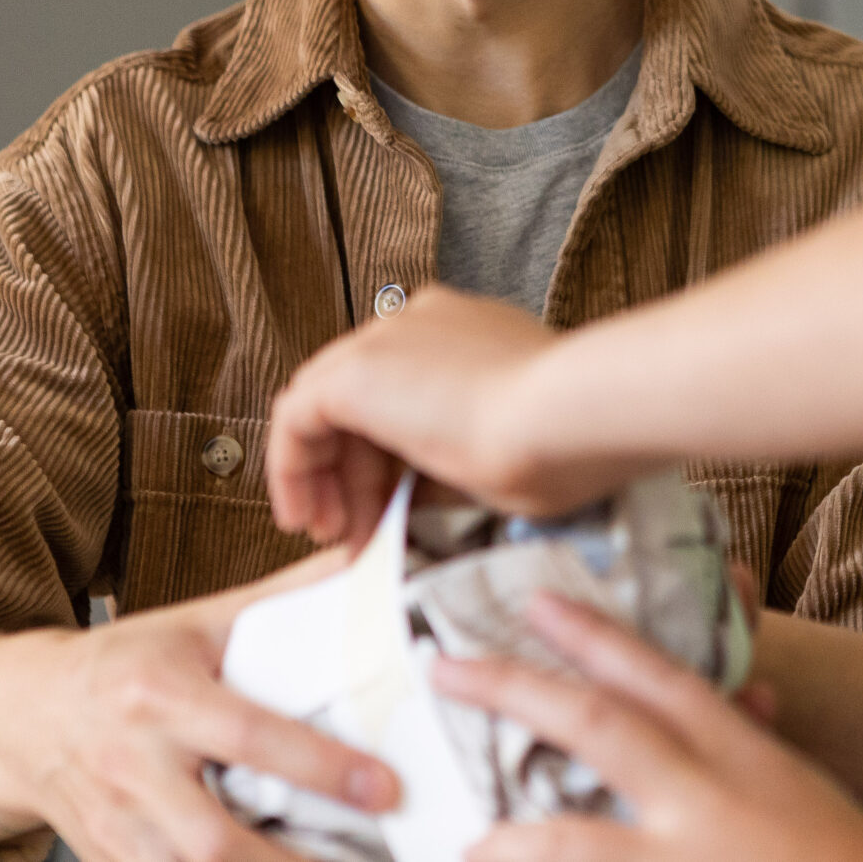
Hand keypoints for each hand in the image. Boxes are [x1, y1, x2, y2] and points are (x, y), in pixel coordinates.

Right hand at [0, 549, 399, 861]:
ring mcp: (116, 823)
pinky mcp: (107, 859)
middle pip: (212, 838)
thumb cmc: (127, 661)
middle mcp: (134, 765)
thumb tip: (365, 558)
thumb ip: (282, 600)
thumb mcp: (198, 621)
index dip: (320, 765)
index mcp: (162, 695)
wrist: (22, 712)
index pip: (250, 735)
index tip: (384, 788)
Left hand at [268, 286, 643, 543]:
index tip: (392, 514)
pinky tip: (306, 517)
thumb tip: (422, 501)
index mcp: (470, 335)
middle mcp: (423, 325)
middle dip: (356, 477)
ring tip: (335, 537)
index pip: (407, 393)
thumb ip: (458, 467)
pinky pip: (296, 419)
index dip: (391, 464)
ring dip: (325, 478)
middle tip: (360, 536)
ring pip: (327, 408)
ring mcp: (388, 340)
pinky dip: (293, 471)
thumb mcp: (506, 456)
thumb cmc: (566, 445)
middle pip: (363, 403)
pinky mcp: (353, 371)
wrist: (569, 416)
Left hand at [430, 592, 862, 861]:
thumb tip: (745, 694)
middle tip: (446, 669)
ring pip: (574, 842)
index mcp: (746, 760)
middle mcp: (712, 804)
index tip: (537, 603)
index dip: (595, 635)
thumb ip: (755, 746)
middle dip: (517, 692)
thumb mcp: (802, 794)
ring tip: (470, 842)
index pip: (662, 678)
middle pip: (601, 730)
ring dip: (513, 840)